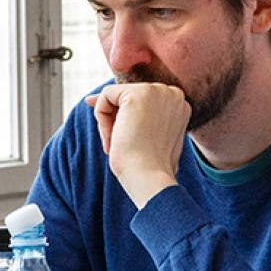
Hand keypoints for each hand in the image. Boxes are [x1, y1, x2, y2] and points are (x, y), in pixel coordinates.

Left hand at [86, 82, 188, 207]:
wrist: (150, 178)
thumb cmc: (148, 167)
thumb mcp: (146, 137)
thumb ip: (133, 116)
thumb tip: (90, 99)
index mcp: (179, 105)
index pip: (143, 100)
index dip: (126, 117)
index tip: (121, 136)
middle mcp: (172, 93)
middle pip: (128, 96)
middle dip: (117, 121)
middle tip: (123, 147)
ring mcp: (156, 91)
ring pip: (116, 96)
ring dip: (109, 122)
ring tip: (117, 145)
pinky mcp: (136, 94)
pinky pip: (106, 96)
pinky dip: (101, 119)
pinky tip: (112, 139)